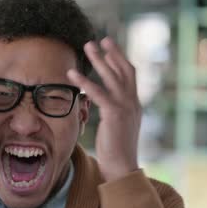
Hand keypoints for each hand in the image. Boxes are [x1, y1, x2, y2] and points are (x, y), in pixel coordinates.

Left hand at [67, 37, 140, 180]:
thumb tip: (105, 107)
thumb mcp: (118, 129)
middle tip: (101, 39)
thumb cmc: (116, 153)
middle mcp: (133, 103)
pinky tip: (72, 73)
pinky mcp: (114, 114)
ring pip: (112, 76)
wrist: (123, 168)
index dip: (120, 61)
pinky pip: (98, 93)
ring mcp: (125, 107)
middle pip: (124, 70)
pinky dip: (85, 81)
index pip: (129, 77)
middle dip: (113, 53)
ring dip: (99, 59)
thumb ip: (114, 115)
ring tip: (88, 45)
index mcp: (134, 106)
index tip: (110, 50)